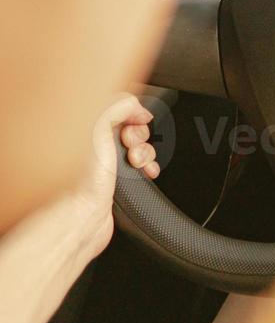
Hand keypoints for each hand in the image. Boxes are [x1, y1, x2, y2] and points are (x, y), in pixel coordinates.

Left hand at [57, 94, 159, 262]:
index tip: (136, 118)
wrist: (80, 218)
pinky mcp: (113, 177)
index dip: (131, 109)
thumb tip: (137, 106)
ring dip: (145, 151)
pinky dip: (147, 165)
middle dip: (138, 133)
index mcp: (81, 125)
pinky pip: (139, 163)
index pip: (114, 104)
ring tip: (135, 162)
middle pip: (129, 123)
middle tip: (129, 143)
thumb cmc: (79, 181)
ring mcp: (102, 160)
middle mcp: (90, 141)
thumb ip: (117, 106)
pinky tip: (145, 171)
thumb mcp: (97, 128)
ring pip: (137, 144)